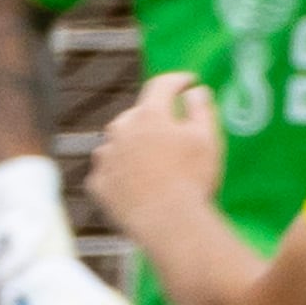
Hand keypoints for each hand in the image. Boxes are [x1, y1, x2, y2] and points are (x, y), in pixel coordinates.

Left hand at [86, 74, 223, 236]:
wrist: (168, 224)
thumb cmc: (193, 179)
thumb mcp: (207, 139)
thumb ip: (200, 109)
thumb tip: (194, 91)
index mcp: (149, 115)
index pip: (161, 85)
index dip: (177, 81)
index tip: (189, 82)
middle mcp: (120, 131)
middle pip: (137, 115)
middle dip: (154, 119)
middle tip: (172, 133)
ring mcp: (105, 158)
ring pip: (117, 143)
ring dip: (132, 146)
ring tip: (152, 163)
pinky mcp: (98, 184)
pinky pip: (108, 172)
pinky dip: (119, 173)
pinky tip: (135, 185)